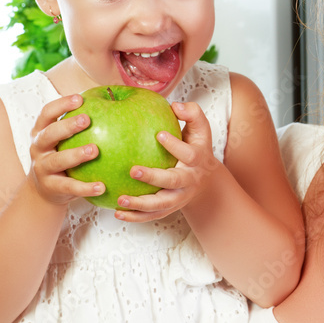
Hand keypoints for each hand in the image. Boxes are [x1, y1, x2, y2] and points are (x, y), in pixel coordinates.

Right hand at [27, 94, 104, 204]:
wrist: (44, 190)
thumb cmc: (61, 155)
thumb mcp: (63, 140)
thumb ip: (79, 126)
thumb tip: (111, 103)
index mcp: (41, 131)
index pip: (47, 113)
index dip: (61, 104)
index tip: (80, 98)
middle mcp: (38, 148)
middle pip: (49, 134)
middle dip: (67, 126)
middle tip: (87, 119)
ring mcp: (42, 167)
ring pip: (58, 160)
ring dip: (76, 154)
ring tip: (95, 150)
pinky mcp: (51, 187)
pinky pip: (69, 187)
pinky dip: (85, 187)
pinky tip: (102, 187)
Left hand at [115, 101, 221, 222]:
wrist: (206, 180)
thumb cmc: (196, 146)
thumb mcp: (200, 129)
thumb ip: (192, 113)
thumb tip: (175, 105)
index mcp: (198, 160)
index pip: (190, 154)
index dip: (176, 146)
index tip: (159, 135)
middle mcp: (190, 180)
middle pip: (174, 181)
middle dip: (154, 177)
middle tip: (133, 171)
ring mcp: (180, 197)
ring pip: (161, 204)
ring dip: (141, 204)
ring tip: (120, 199)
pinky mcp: (169, 209)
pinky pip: (152, 216)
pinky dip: (136, 217)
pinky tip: (117, 212)